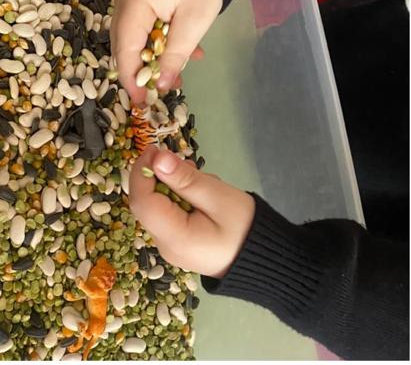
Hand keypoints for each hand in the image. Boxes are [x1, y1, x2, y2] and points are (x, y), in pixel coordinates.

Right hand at [111, 0, 219, 103]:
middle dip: (140, 69)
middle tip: (160, 92)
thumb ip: (175, 55)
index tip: (141, 102)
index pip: (124, 47)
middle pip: (122, 42)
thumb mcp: (193, 24)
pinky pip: (138, 24)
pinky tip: (179, 51)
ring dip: (150, 56)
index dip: (130, 77)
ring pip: (131, 35)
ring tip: (177, 74)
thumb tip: (162, 86)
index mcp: (133, 1)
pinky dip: (154, 41)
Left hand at [129, 148, 254, 277]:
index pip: (142, 202)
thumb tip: (156, 159)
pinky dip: (179, 199)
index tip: (155, 150)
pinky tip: (201, 194)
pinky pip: (168, 214)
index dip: (142, 172)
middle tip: (185, 163)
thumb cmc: (246, 228)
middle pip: (147, 203)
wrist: (267, 260)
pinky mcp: (178, 243)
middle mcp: (166, 247)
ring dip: (172, 187)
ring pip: (157, 206)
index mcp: (175, 239)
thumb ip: (186, 179)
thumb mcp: (219, 198)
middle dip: (159, 177)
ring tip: (202, 181)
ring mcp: (171, 247)